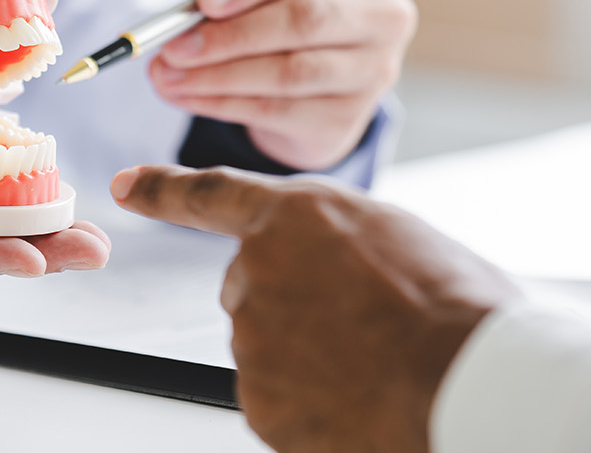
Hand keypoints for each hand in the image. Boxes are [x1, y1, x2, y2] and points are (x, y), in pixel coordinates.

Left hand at [110, 165, 517, 452]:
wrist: (464, 380)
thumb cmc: (455, 311)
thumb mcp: (401, 240)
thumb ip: (342, 246)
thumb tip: (338, 277)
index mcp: (297, 214)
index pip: (212, 196)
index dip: (164, 190)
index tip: (127, 185)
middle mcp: (258, 268)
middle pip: (252, 288)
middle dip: (294, 305)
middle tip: (362, 326)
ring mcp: (252, 337)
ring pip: (268, 348)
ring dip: (309, 357)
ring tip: (376, 363)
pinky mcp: (257, 400)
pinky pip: (277, 401)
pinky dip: (311, 406)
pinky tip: (360, 399)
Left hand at [151, 0, 414, 170]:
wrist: (317, 78)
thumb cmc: (288, 6)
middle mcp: (386, 15)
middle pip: (303, 21)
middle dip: (229, 34)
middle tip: (174, 44)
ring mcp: (373, 71)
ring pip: (289, 72)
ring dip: (217, 75)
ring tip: (167, 73)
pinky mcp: (347, 117)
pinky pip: (276, 110)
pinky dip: (222, 103)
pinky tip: (186, 95)